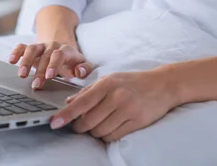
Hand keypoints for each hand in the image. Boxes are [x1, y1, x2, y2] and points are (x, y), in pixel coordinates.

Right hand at [9, 41, 95, 89]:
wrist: (63, 49)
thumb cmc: (73, 62)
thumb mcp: (82, 65)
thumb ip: (85, 69)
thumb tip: (79, 72)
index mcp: (66, 50)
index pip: (59, 54)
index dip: (54, 64)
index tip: (49, 76)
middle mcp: (52, 46)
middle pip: (44, 55)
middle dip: (39, 71)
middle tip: (36, 85)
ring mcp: (41, 46)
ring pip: (31, 49)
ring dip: (26, 61)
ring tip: (21, 75)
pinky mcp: (31, 48)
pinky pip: (22, 47)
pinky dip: (16, 52)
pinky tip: (11, 61)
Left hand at [49, 69, 178, 141]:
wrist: (162, 85)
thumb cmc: (132, 82)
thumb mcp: (109, 80)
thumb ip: (88, 91)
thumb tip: (68, 103)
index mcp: (107, 84)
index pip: (81, 103)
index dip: (66, 115)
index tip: (54, 123)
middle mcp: (117, 96)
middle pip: (89, 121)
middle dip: (81, 126)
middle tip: (80, 125)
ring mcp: (128, 110)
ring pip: (100, 131)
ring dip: (95, 131)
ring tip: (100, 123)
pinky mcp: (137, 122)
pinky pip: (114, 136)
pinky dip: (107, 135)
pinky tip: (110, 127)